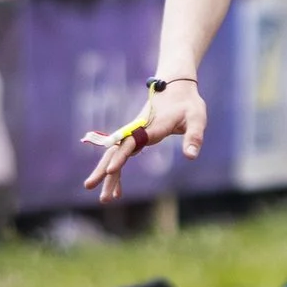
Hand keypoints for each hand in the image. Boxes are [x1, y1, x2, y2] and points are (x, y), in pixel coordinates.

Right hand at [84, 77, 207, 201]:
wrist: (177, 87)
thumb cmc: (188, 103)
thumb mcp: (197, 117)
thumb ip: (194, 137)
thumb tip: (190, 157)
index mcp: (152, 127)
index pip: (131, 142)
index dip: (120, 156)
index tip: (110, 170)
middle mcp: (138, 130)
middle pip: (115, 151)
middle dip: (103, 170)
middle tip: (89, 187)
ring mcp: (134, 133)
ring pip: (115, 155)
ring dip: (108, 175)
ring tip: (105, 199)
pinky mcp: (136, 137)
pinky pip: (122, 156)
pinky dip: (118, 172)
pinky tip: (118, 190)